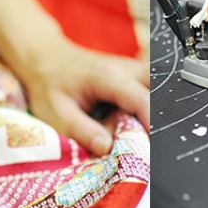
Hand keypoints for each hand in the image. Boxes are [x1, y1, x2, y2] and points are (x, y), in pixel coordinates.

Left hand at [20, 35, 148, 156]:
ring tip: (149, 134)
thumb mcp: (56, 113)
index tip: (155, 147)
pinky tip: (143, 122)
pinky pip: (152, 89)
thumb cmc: (49, 85)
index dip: (152, 123)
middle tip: (153, 141)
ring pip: (160, 88)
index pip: (141, 100)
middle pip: (160, 90)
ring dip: (158, 110)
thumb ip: (82, 131)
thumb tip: (108, 148)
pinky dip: (152, 106)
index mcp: (108, 77)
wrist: (45, 59)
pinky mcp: (133, 75)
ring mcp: (132, 69)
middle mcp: (126, 69)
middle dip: (162, 116)